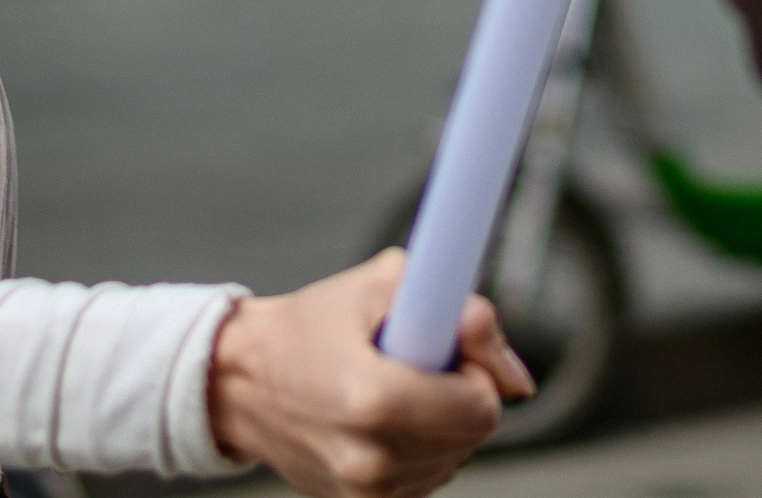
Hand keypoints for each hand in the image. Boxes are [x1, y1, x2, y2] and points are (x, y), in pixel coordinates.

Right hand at [207, 250, 533, 497]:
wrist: (242, 380)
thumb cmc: (312, 325)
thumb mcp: (384, 285)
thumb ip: (465, 316)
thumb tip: (518, 380)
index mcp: (374, 398)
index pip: (481, 409)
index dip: (478, 372)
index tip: (453, 349)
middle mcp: (369, 458)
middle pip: (471, 437)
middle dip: (462, 393)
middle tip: (421, 361)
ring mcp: (362, 492)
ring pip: (453, 459)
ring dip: (442, 422)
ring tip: (394, 387)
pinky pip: (425, 477)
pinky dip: (420, 447)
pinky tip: (386, 419)